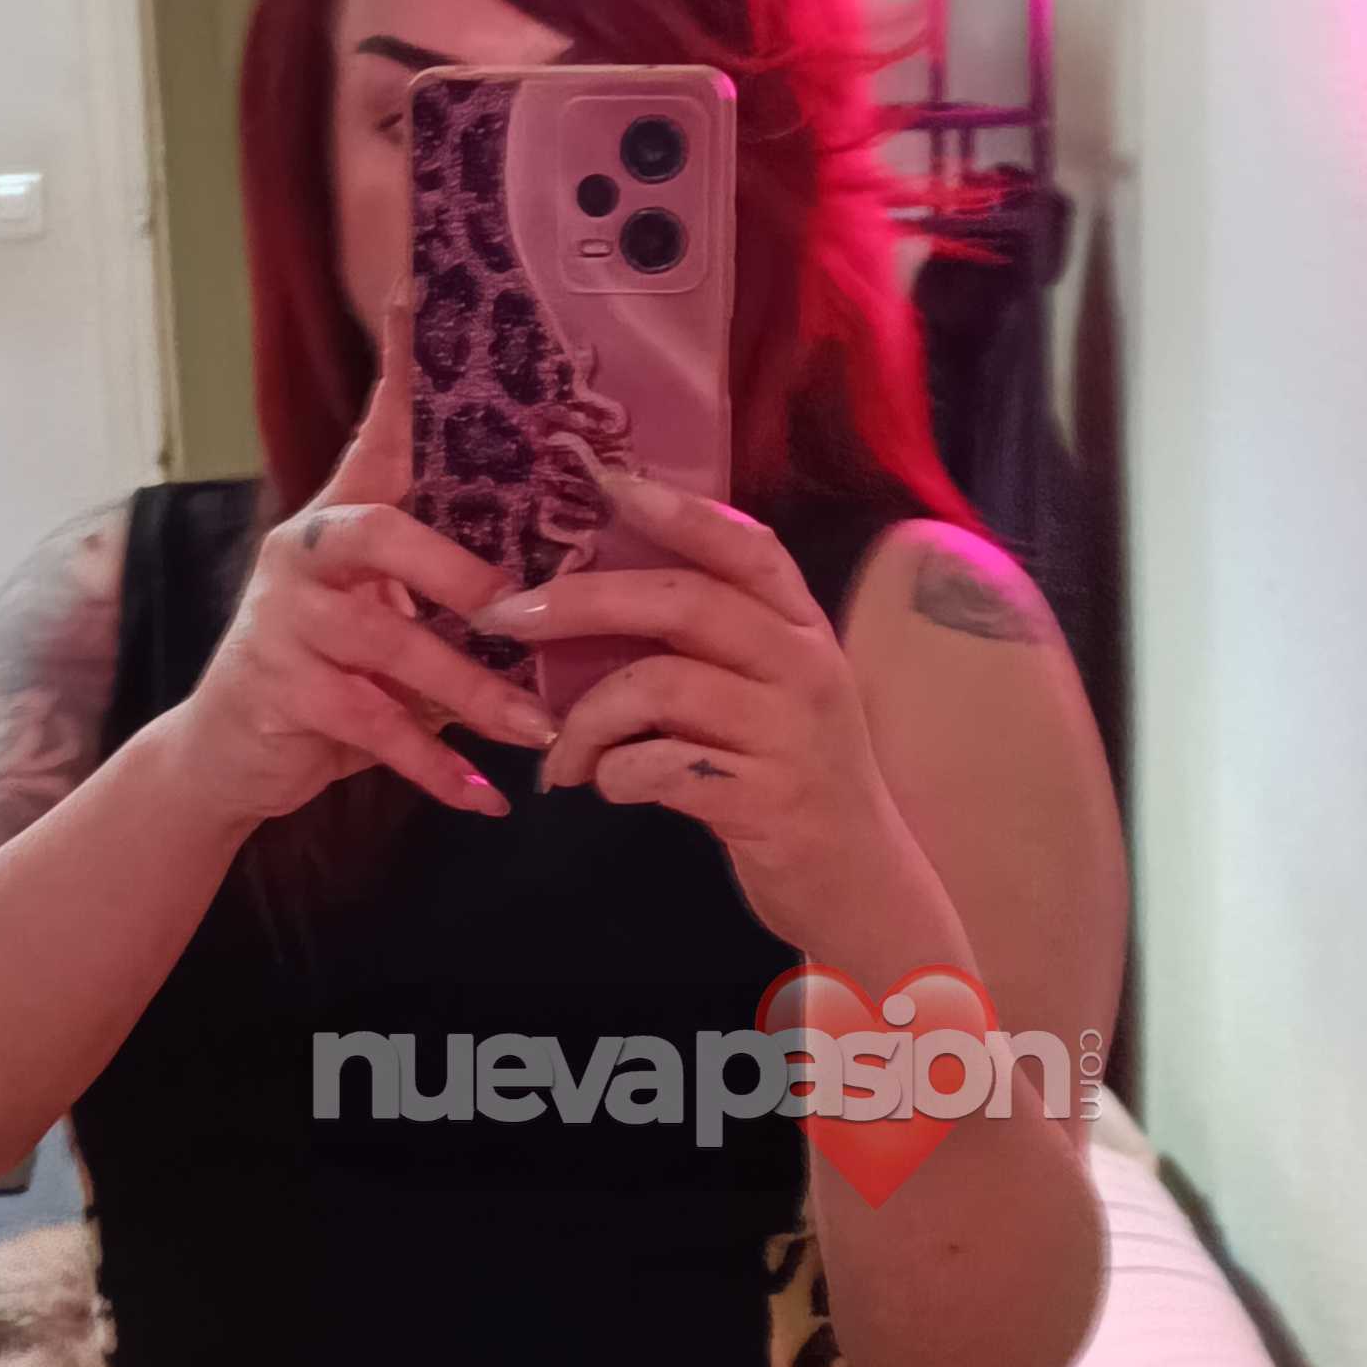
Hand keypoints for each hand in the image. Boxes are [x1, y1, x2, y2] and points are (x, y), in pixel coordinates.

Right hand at [163, 300, 559, 830]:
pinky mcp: (282, 693)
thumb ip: (450, 570)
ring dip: (475, 696)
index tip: (426, 293)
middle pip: (382, 533)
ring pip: (392, 646)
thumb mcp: (388, 609)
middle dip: (461, 572)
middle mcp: (307, 552)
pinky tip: (484, 798)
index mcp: (343, 515)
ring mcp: (288, 622)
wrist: (230, 752)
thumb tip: (565, 546)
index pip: (380, 426)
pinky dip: (436, 768)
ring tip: (537, 731)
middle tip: (524, 609)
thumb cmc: (331, 670)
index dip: (404, 364)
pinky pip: (374, 728)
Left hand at [479, 472, 930, 952]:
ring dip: (586, 719)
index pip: (745, 546)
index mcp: (802, 629)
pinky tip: (608, 788)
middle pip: (684, 602)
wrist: (860, 884)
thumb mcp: (771, 694)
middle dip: (581, 602)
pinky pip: (661, 768)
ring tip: (563, 756)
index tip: (605, 482)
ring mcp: (791, 735)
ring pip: (660, 686)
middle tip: (506, 618)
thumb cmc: (791, 777)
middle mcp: (805, 668)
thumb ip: (712, 644)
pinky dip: (615, 775)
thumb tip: (592, 593)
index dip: (677, 510)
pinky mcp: (767, 801)